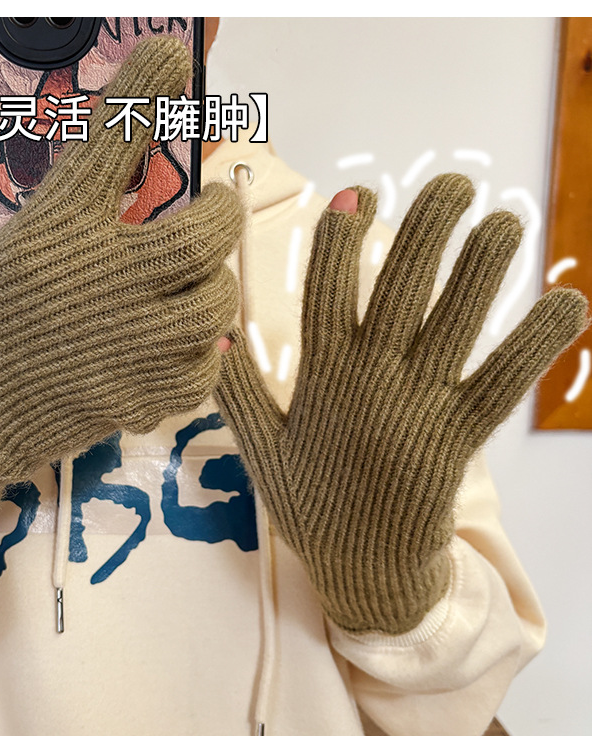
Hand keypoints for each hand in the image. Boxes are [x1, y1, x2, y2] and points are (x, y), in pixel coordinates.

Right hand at [0, 37, 243, 565]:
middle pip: (207, 231)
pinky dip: (199, 359)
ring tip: (196, 288)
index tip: (174, 58)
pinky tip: (178, 352)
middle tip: (215, 210)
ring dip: (214, 289)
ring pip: (217, 304)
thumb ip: (1, 221)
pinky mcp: (134, 398)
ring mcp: (126, 344)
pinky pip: (202, 373)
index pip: (113, 138)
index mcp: (51, 233)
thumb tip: (42, 202)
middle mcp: (102, 281)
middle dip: (222, 213)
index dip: (149, 86)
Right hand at [215, 173, 586, 633]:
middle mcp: (372, 383)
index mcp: (322, 380)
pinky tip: (566, 303)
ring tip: (505, 219)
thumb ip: (238, 391)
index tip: (357, 194)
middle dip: (426, 231)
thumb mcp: (259, 450)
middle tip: (453, 183)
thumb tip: (213, 335)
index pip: (328, 293)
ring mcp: (420, 408)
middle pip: (401, 292)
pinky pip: (500, 383)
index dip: (339, 239)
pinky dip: (534, 344)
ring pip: (454, 325)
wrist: (364, 573)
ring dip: (482, 269)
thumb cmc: (311, 505)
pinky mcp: (461, 437)